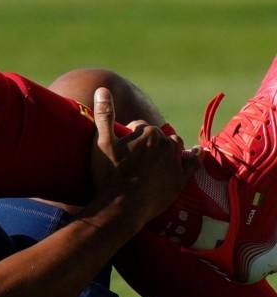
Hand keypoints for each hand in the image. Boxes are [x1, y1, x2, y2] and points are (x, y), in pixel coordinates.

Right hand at [90, 88, 201, 227]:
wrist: (121, 207)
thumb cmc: (108, 176)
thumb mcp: (101, 143)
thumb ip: (104, 115)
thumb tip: (102, 88)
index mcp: (147, 132)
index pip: (139, 126)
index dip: (128, 135)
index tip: (120, 148)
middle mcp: (165, 143)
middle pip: (158, 136)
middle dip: (148, 142)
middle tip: (135, 156)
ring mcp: (174, 161)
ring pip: (176, 146)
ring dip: (169, 147)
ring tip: (159, 155)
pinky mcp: (180, 179)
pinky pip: (193, 163)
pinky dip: (195, 156)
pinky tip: (196, 153)